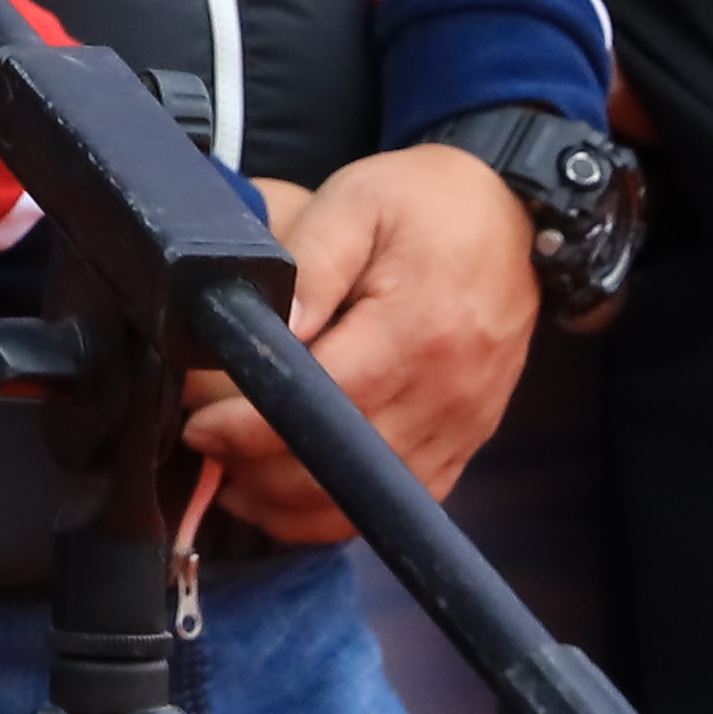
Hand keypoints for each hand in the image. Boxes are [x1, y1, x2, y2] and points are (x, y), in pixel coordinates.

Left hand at [179, 145, 540, 544]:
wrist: (512, 222)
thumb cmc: (427, 206)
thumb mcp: (359, 202)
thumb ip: (310, 263)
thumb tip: (273, 325)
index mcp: (416, 331)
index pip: (324, 403)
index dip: (252, 425)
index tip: (200, 426)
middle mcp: (445, 393)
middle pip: (341, 468)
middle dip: (258, 470)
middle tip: (204, 446)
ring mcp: (459, 427)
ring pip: (368, 502)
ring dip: (292, 503)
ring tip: (234, 477)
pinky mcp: (464, 444)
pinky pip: (398, 504)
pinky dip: (340, 511)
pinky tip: (289, 493)